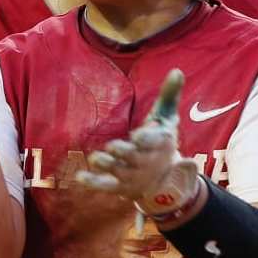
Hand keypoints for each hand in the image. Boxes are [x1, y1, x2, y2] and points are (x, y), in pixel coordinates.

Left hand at [79, 70, 201, 216]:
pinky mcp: (121, 186)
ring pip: (120, 172)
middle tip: (112, 146)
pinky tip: (80, 177)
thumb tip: (176, 70)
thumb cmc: (163, 141)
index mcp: (160, 143)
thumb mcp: (168, 118)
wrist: (167, 180)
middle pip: (135, 158)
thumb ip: (169, 94)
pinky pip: (107, 185)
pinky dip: (94, 184)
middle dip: (124, 153)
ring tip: (95, 158)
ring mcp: (134, 175)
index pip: (154, 141)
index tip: (137, 135)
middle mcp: (147, 161)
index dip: (146, 139)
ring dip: (108, 166)